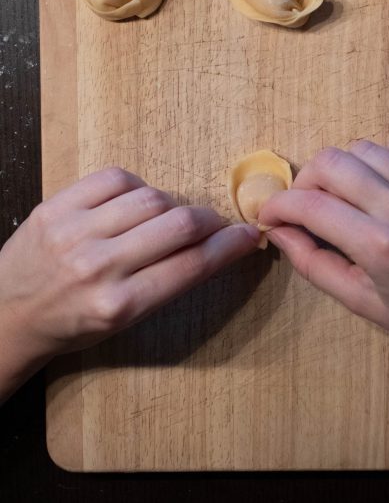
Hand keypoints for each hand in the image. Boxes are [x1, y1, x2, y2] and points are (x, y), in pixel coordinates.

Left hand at [0, 168, 259, 369]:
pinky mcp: (55, 207)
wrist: (6, 315)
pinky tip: (131, 202)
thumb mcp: (123, 321)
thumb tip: (213, 243)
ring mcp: (74, 233)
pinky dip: (135, 187)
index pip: (192, 265)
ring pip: (152, 198)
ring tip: (161, 218)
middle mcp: (98, 268)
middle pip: (180, 224)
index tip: (249, 234)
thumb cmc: (71, 324)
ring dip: (168, 205)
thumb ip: (166, 281)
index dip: (230, 246)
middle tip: (212, 223)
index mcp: (119, 306)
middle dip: (208, 220)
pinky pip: (115, 178)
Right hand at [259, 137, 388, 375]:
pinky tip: (380, 185)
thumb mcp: (364, 304)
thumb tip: (280, 232)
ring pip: (364, 148)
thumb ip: (315, 264)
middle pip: (331, 162)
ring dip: (341, 169)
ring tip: (343, 196)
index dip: (278, 205)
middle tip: (304, 205)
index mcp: (381, 247)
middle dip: (304, 181)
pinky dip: (380, 160)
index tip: (271, 214)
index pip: (309, 205)